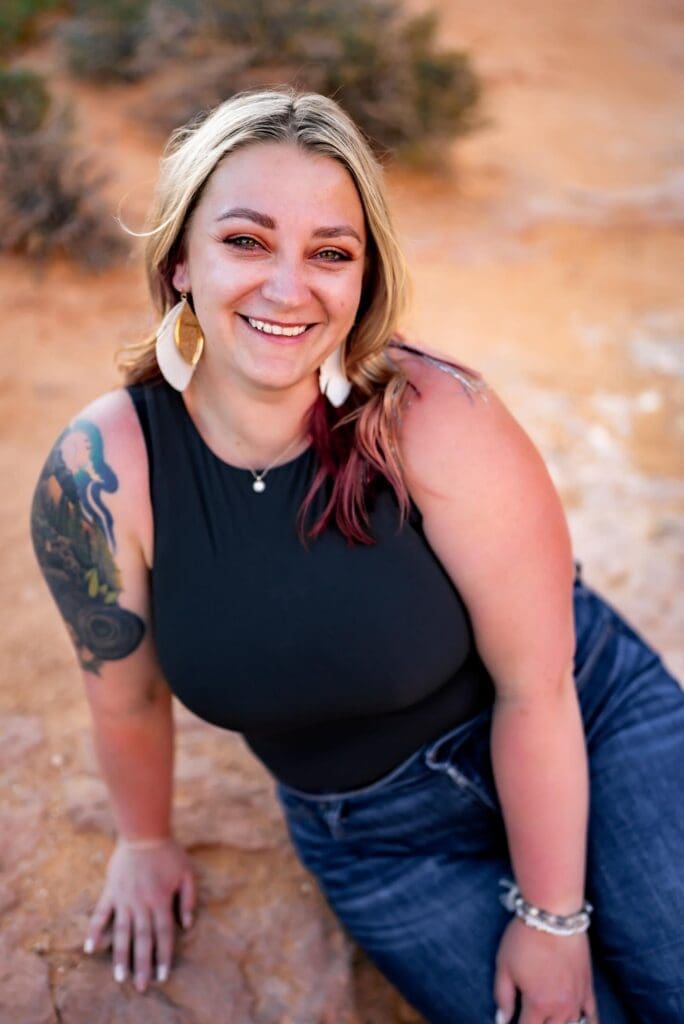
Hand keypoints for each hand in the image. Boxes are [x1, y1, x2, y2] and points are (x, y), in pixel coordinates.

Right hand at [83, 837, 195, 992]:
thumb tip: (186, 925)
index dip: (164, 956)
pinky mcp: (110, 892)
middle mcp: (142, 904)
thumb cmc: (168, 852)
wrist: (143, 833)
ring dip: (121, 957)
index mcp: (161, 901)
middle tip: (141, 987)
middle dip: (143, 965)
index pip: (163, 935)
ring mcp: (124, 899)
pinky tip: (90, 949)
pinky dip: (95, 931)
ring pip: (121, 933)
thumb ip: (188, 899)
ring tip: (120, 977)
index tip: (163, 976)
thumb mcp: (187, 873)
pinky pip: (100, 915)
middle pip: (142, 940)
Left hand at [494, 918, 596, 1023]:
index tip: (512, 1022)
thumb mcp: (504, 966)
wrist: (553, 915)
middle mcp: (561, 1007)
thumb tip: (502, 1019)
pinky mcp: (588, 988)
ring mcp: (578, 1000)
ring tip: (548, 1018)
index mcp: (538, 1004)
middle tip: (530, 1017)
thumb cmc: (524, 938)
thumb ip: (503, 996)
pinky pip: (593, 1017)